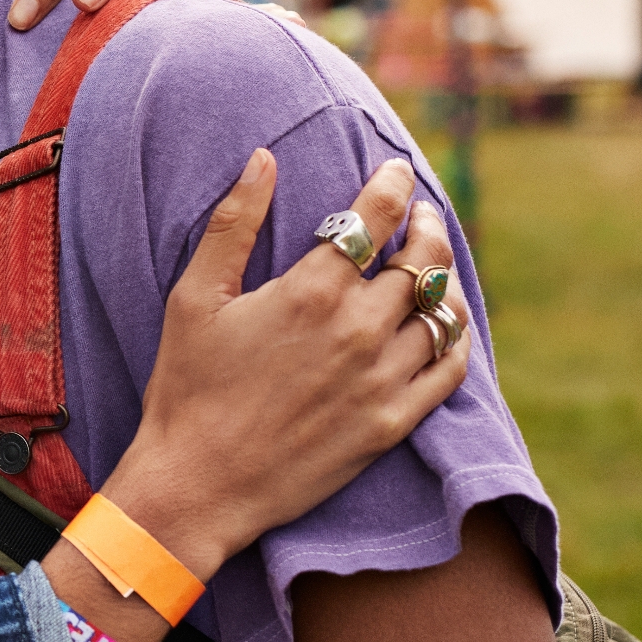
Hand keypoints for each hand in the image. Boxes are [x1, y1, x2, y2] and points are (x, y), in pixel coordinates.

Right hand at [98, 152, 471, 587]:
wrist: (198, 485)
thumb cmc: (187, 387)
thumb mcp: (194, 297)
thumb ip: (232, 222)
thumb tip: (263, 157)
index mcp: (311, 291)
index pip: (374, 218)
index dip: (391, 184)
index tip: (395, 170)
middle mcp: (359, 330)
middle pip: (423, 260)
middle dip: (427, 226)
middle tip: (420, 216)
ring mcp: (382, 379)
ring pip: (444, 312)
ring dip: (446, 279)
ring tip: (434, 268)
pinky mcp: (392, 423)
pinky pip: (450, 369)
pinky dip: (454, 338)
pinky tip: (442, 326)